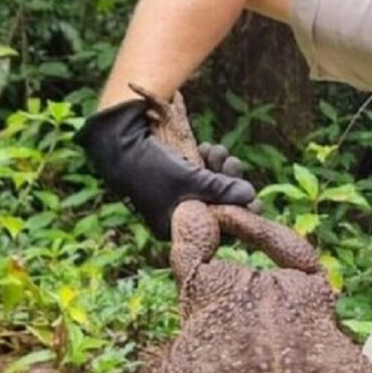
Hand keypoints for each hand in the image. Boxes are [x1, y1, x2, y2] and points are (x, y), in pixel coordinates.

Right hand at [74, 99, 256, 238]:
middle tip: (233, 163)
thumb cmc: (152, 168)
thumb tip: (251, 196)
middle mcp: (176, 216)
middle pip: (216, 206)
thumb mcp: (191, 180)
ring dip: (220, 168)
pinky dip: (207, 162)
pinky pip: (199, 175)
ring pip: (210, 188)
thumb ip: (222, 189)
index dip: (238, 214)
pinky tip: (208, 147)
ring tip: (218, 150)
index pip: (217, 230)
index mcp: (176, 228)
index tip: (256, 201)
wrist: (116, 142)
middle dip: (229, 183)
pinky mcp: (174, 178)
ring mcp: (175, 196)